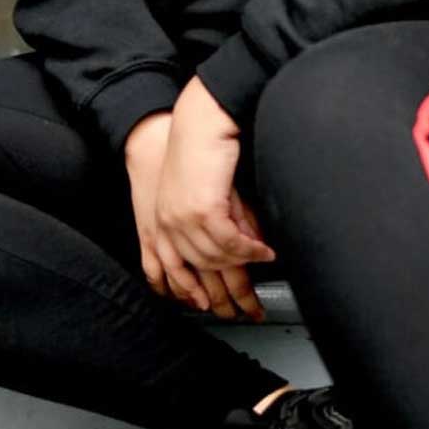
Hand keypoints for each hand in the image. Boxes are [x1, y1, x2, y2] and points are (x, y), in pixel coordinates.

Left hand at [154, 76, 276, 311]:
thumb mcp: (204, 190)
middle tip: (249, 309)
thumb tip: (240, 246)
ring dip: (245, 265)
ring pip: (217, 258)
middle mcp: (169, 223)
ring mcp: (183, 218)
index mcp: (163, 219)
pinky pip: (230, 243)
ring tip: (265, 263)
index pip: (176, 270)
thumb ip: (217, 220)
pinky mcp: (203, 209)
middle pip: (200, 271)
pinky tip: (264, 251)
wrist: (202, 118)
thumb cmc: (203, 147)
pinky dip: (250, 250)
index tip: (216, 307)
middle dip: (227, 295)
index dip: (197, 292)